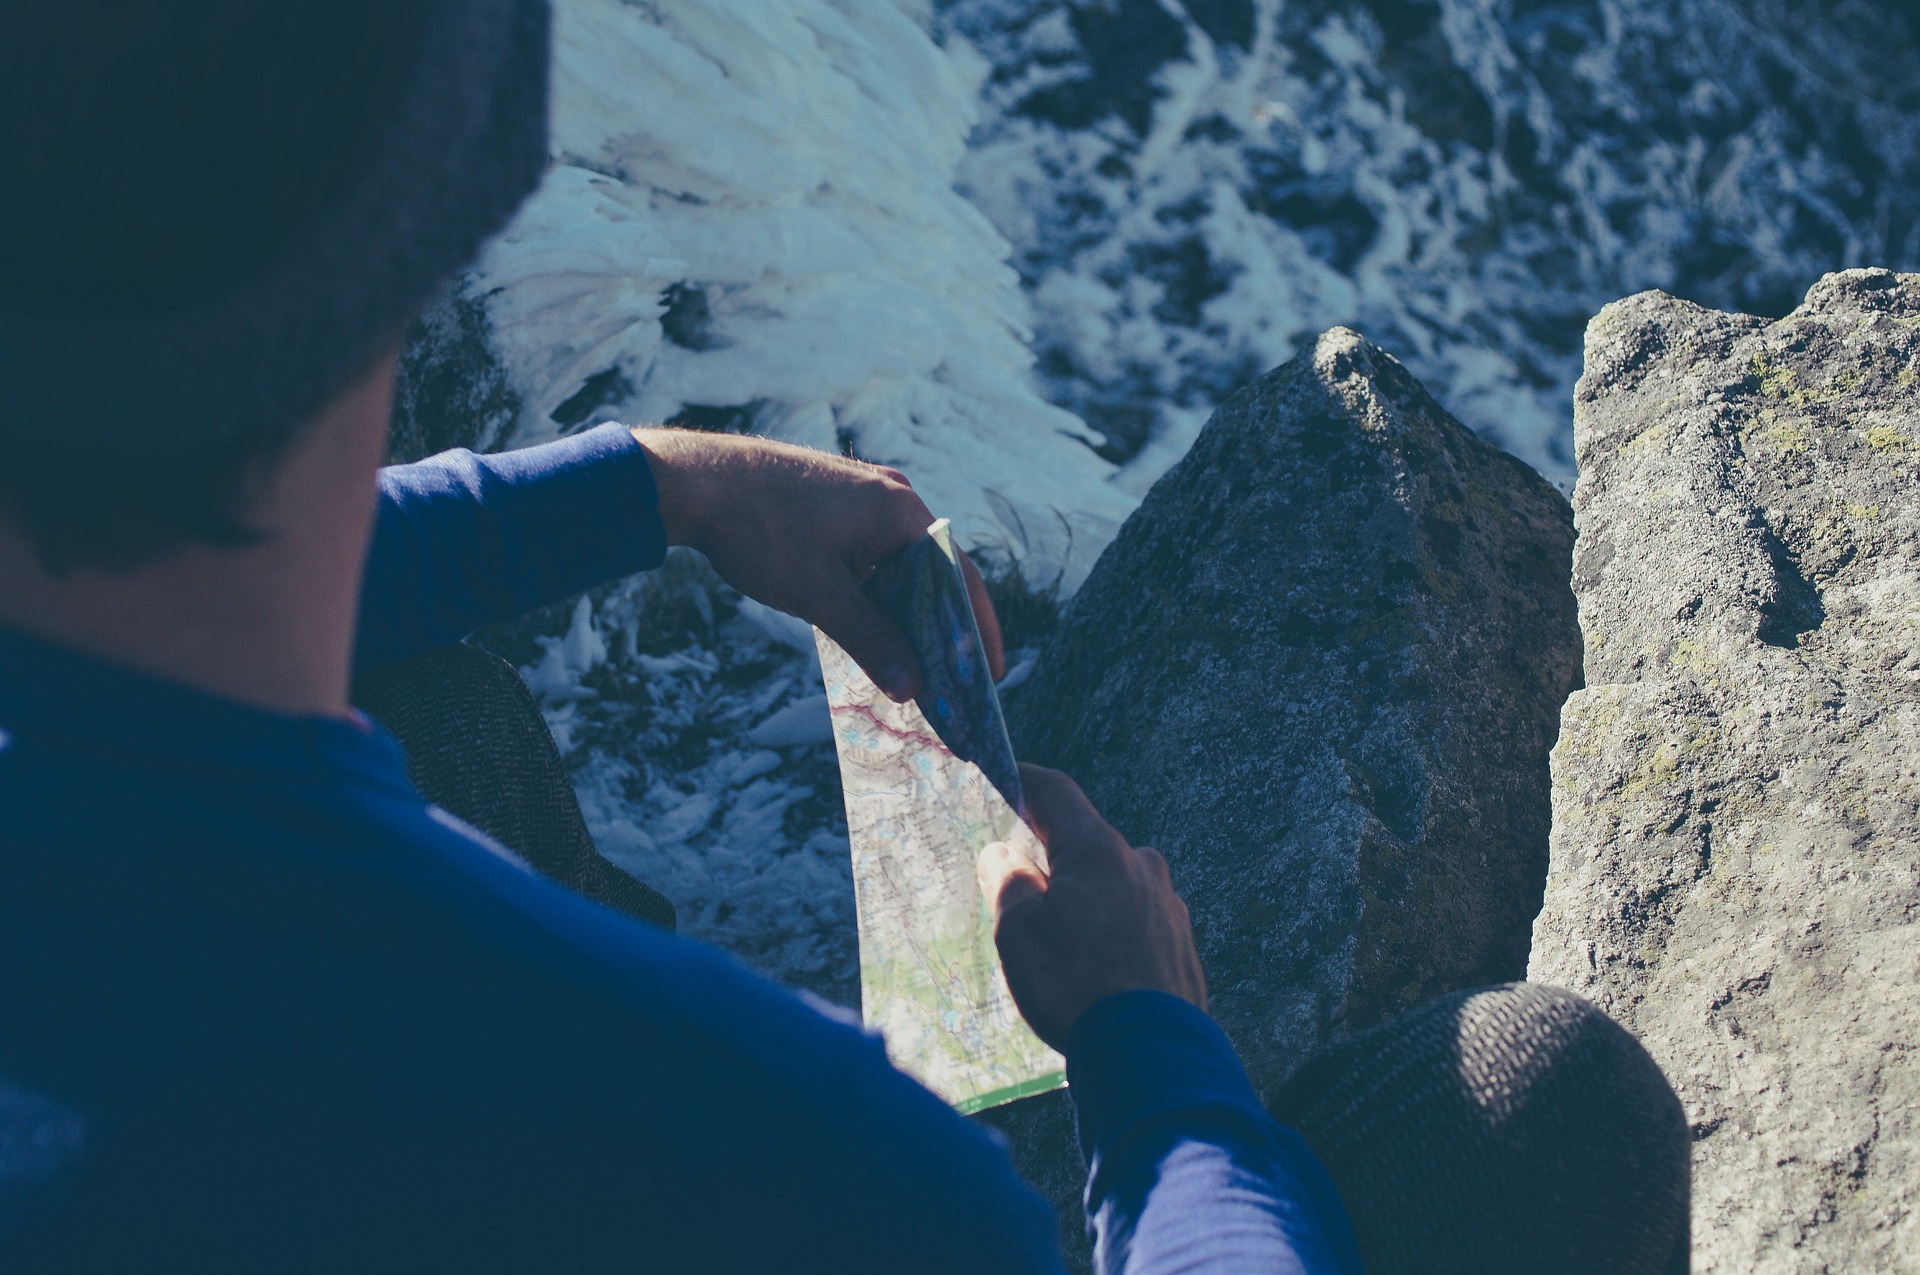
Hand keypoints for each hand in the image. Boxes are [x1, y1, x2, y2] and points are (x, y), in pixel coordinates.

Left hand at [632, 428, 1003, 700]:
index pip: (959, 577)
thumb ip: (871, 639)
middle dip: (939, 629)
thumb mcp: (820, 596)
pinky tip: (867, 629)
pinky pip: (872, 554)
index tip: (988, 676)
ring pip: (898, 566)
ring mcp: (861, 496)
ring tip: (910, 664)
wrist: (694, 482)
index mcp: (901, 510)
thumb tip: (911, 687)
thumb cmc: (760, 531)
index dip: (977, 630)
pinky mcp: (834, 503)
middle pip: (932, 573)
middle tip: (948, 682)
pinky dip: (875, 593)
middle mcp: (891, 496)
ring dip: (903, 613)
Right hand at [980, 764, 1206, 1051]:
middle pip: (1089, 847)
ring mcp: (1170, 908)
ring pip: (1116, 889)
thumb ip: (1008, 882)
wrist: (1149, 1056)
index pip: (1058, 794)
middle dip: (1055, 861)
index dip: (1026, 781)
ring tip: (1063, 952)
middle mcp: (1143, 867)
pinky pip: (1138, 927)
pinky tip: (1097, 976)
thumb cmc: (1075, 985)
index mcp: (1100, 851)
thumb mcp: (1017, 931)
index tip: (1004, 776)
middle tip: (1024, 894)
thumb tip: (1005, 856)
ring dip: (1087, 904)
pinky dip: (1113, 937)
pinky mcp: (1184, 949)